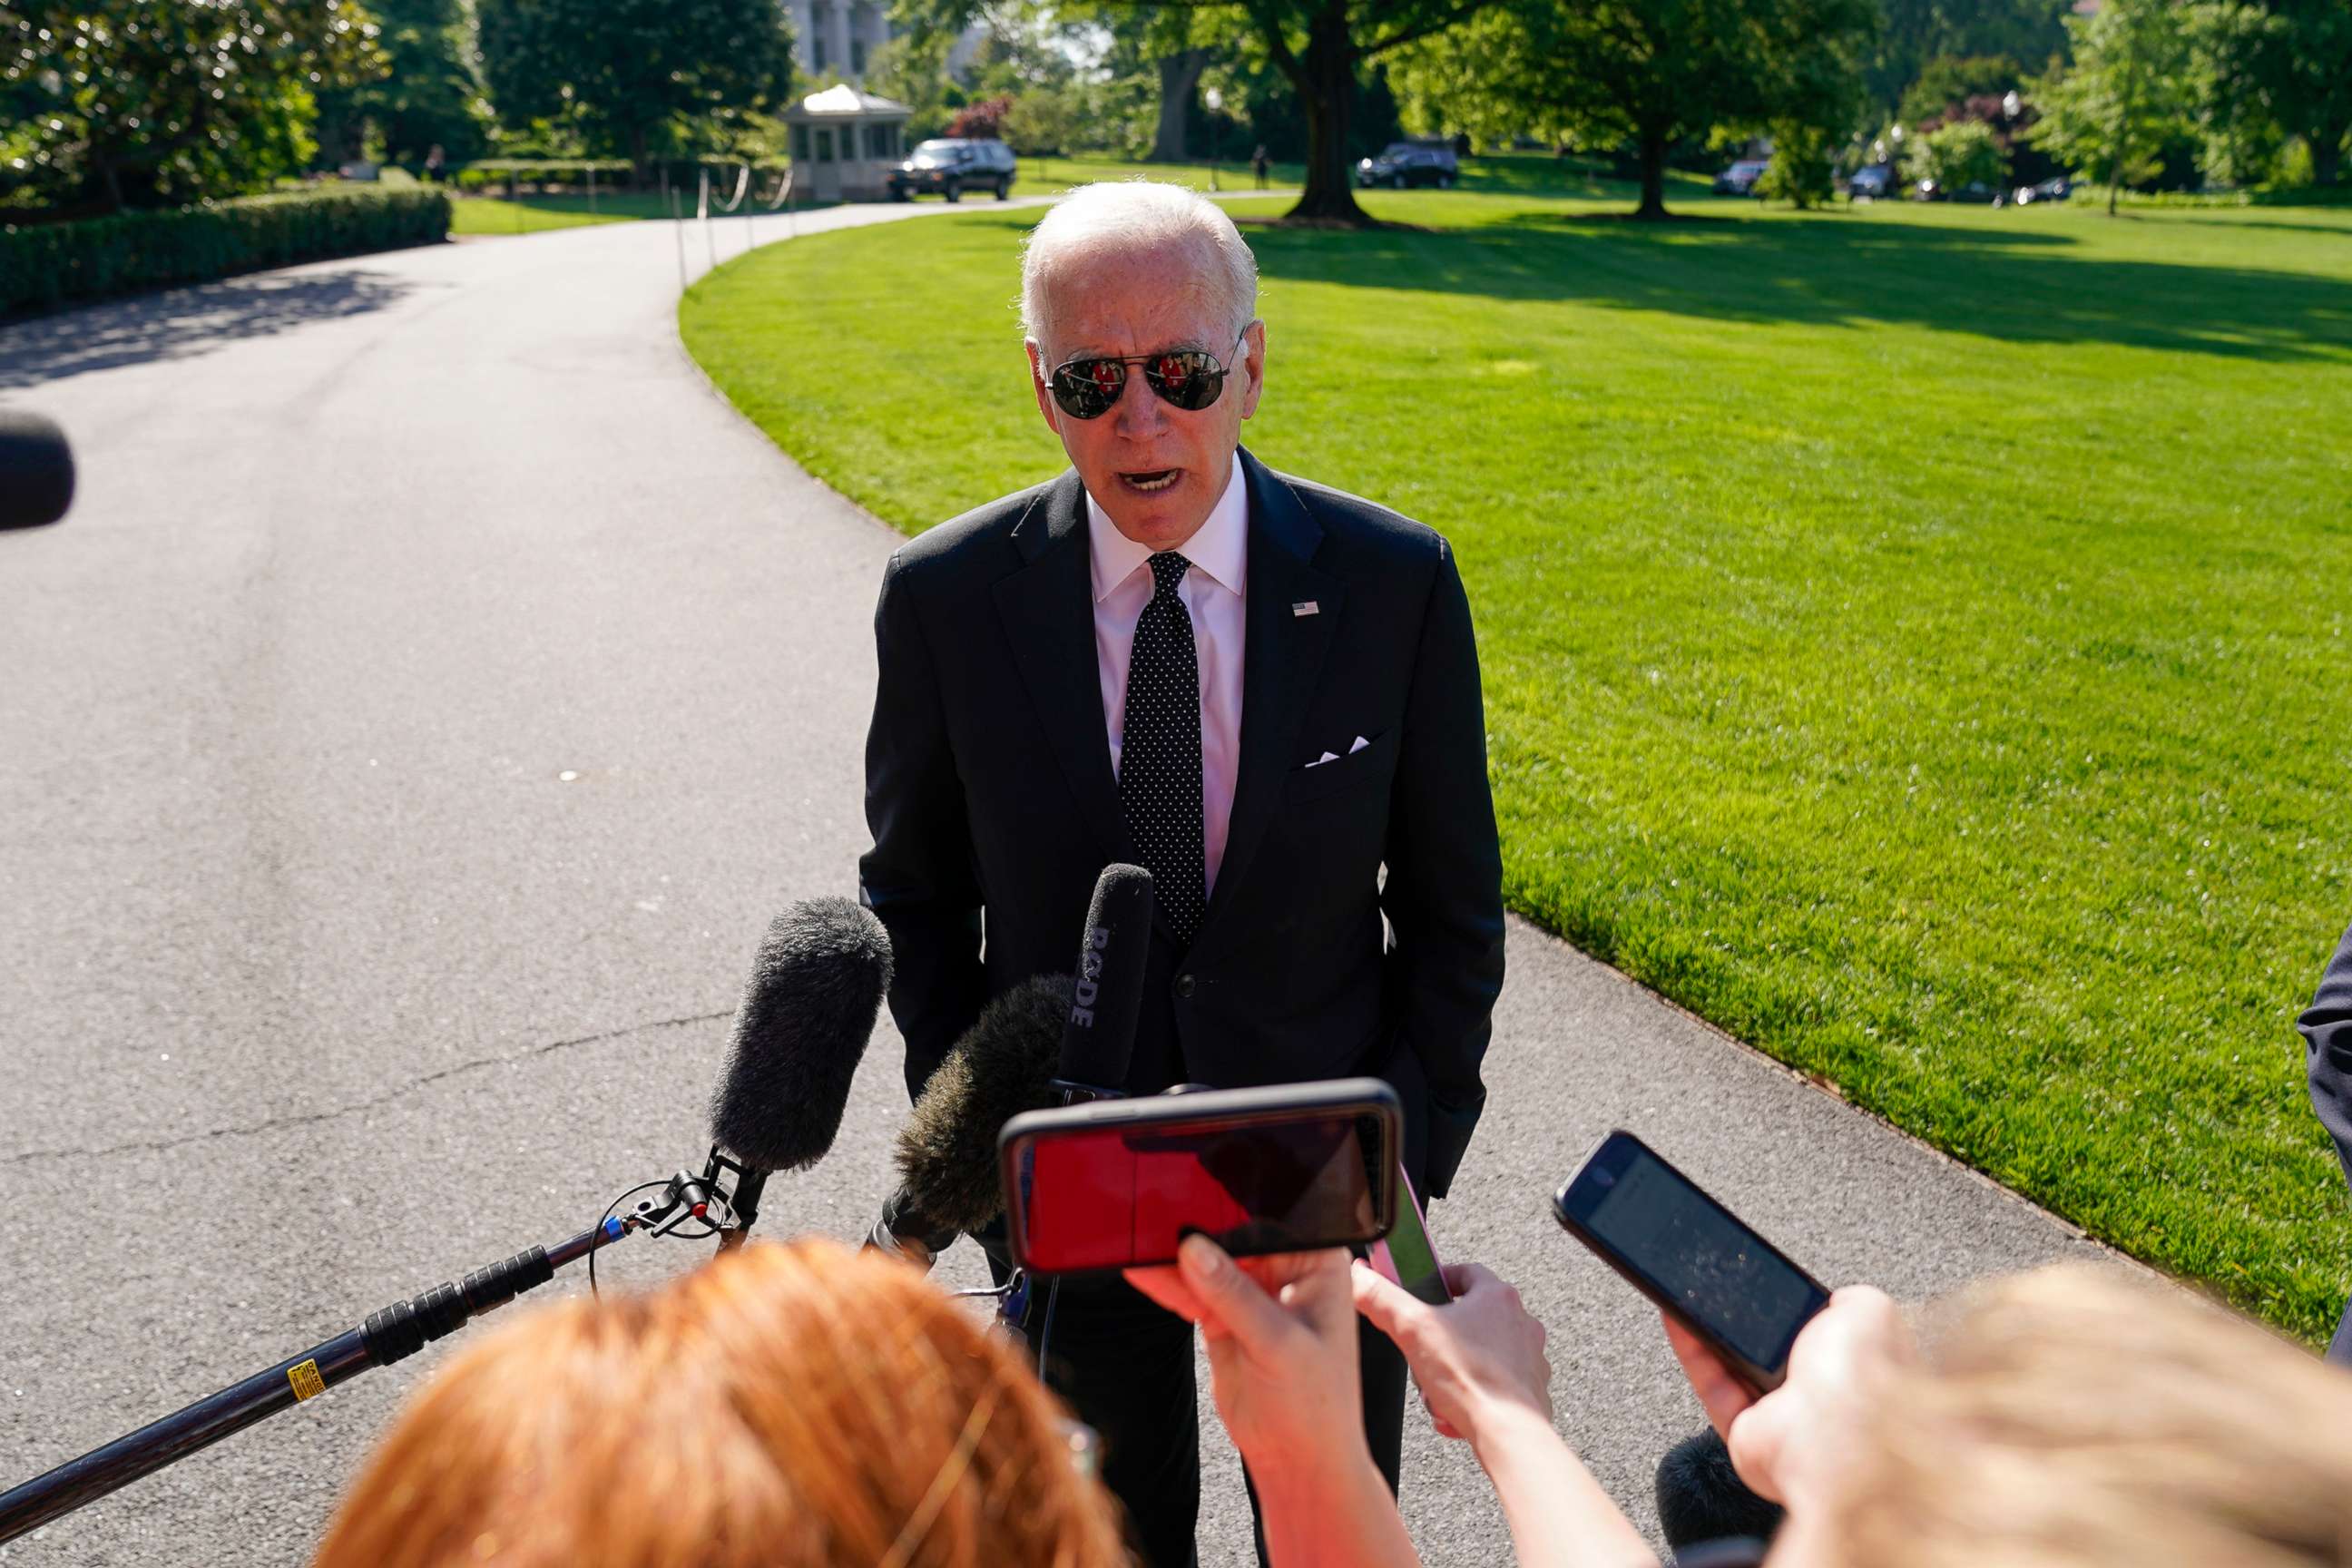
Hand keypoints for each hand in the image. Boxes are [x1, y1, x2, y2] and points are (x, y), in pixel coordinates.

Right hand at [1124, 1239, 1369, 1489]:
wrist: (1297, 1460)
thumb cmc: (1316, 1406)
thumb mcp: (1279, 1344)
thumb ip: (1234, 1295)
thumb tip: (1194, 1249)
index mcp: (1318, 1266)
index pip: (1271, 1226)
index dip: (1233, 1216)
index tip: (1195, 1207)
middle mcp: (1286, 1273)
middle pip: (1233, 1240)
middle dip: (1198, 1235)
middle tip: (1158, 1225)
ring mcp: (1252, 1296)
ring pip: (1207, 1265)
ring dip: (1174, 1259)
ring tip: (1139, 1245)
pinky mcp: (1225, 1319)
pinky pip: (1191, 1292)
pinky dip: (1167, 1284)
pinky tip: (1143, 1271)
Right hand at [1351, 1260, 1552, 1447]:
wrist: (1507, 1431)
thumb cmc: (1470, 1380)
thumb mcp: (1412, 1330)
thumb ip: (1381, 1299)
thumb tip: (1360, 1277)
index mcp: (1497, 1297)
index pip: (1467, 1272)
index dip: (1441, 1278)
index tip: (1424, 1290)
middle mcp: (1521, 1322)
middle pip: (1471, 1317)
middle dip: (1442, 1336)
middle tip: (1424, 1350)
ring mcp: (1529, 1356)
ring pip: (1481, 1354)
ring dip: (1455, 1368)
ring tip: (1438, 1387)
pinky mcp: (1531, 1388)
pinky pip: (1494, 1384)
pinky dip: (1473, 1394)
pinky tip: (1454, 1410)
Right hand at [1660, 1286, 1913, 1507]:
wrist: (1835, 1435)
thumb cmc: (1865, 1380)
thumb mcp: (1870, 1312)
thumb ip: (1853, 1301)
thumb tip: (1838, 1298)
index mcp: (1858, 1366)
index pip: (1822, 1331)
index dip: (1795, 1308)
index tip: (1768, 1286)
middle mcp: (1822, 1395)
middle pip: (1773, 1347)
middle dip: (1750, 1320)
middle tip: (1728, 1291)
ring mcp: (1784, 1416)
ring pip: (1737, 1365)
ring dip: (1714, 1333)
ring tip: (1694, 1295)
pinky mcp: (1747, 1432)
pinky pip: (1713, 1387)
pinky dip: (1694, 1354)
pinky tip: (1680, 1320)